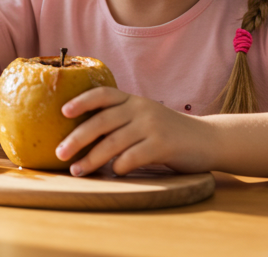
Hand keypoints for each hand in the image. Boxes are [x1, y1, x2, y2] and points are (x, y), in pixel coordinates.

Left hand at [55, 87, 214, 175]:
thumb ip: (119, 121)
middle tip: (59, 153)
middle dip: (77, 138)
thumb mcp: (144, 117)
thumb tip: (80, 137)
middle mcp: (140, 109)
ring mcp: (152, 126)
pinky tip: (114, 173)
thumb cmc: (168, 133)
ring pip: (113, 141)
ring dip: (92, 159)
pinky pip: (133, 156)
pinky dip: (120, 166)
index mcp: (132, 100)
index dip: (81, 101)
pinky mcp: (164, 145)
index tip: (62, 112)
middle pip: (101, 121)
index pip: (103, 94)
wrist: (208, 140)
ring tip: (77, 171)